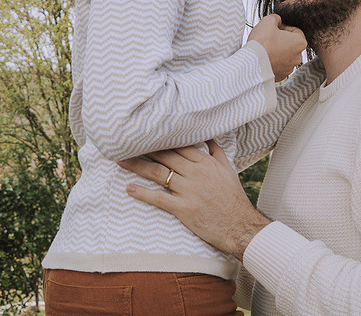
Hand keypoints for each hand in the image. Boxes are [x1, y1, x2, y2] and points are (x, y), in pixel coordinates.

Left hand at [119, 140, 270, 259]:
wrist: (240, 226)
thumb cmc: (233, 198)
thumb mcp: (228, 169)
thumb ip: (216, 151)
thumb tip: (209, 135)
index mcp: (205, 162)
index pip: (177, 145)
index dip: (159, 139)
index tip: (144, 134)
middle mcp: (196, 173)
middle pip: (164, 156)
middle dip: (143, 149)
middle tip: (124, 143)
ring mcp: (189, 190)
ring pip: (158, 173)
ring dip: (137, 166)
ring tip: (120, 160)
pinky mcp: (183, 209)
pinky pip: (158, 198)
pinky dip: (142, 193)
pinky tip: (129, 189)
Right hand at [248, 14, 305, 80]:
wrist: (251, 63)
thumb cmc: (261, 43)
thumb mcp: (268, 21)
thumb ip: (276, 18)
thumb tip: (277, 20)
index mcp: (300, 42)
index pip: (295, 30)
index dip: (283, 27)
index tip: (274, 28)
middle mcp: (298, 57)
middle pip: (291, 44)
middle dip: (281, 39)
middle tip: (268, 37)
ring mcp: (290, 68)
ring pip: (285, 55)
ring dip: (277, 51)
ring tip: (265, 48)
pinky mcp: (281, 75)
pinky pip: (278, 65)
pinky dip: (273, 61)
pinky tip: (264, 57)